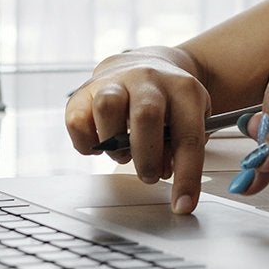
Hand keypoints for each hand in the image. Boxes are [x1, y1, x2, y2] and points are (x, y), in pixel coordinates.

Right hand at [63, 53, 210, 213]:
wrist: (147, 63)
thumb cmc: (170, 101)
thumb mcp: (191, 117)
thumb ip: (182, 147)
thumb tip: (166, 172)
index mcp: (182, 88)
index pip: (187, 136)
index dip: (187, 176)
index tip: (182, 206)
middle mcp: (148, 79)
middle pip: (146, 114)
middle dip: (147, 157)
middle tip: (150, 175)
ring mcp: (115, 82)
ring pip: (107, 107)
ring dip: (114, 145)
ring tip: (123, 153)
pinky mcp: (84, 91)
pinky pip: (77, 120)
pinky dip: (87, 143)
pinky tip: (101, 143)